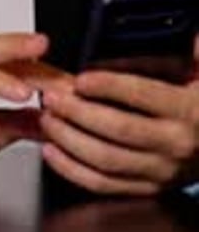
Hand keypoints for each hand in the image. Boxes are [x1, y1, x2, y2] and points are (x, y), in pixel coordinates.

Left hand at [40, 64, 198, 194]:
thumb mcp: (195, 72)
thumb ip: (172, 55)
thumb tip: (143, 42)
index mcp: (187, 110)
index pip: (141, 95)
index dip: (107, 85)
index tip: (80, 78)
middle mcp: (174, 144)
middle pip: (117, 130)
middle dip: (77, 112)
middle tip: (52, 96)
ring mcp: (161, 170)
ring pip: (106, 160)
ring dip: (69, 139)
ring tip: (47, 119)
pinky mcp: (148, 189)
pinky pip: (105, 185)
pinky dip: (73, 170)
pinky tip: (53, 152)